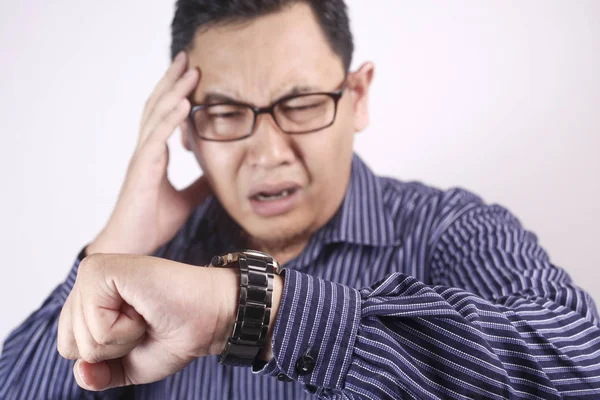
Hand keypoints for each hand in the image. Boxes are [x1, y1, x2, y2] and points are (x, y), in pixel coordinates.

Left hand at [56, 254, 283, 390]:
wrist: (209, 317)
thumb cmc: (176, 332)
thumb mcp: (129, 365)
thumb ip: (98, 374)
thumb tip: (82, 371)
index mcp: (90, 298)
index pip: (68, 348)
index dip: (106, 356)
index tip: (140, 331)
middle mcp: (87, 280)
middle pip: (70, 345)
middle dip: (113, 349)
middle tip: (144, 323)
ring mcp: (91, 271)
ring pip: (83, 338)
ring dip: (122, 339)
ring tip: (146, 314)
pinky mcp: (100, 270)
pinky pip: (95, 325)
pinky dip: (124, 330)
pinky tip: (144, 308)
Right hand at [88, 52, 208, 255]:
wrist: (131, 246)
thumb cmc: (151, 223)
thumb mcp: (185, 201)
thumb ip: (198, 186)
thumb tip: (215, 177)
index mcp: (154, 155)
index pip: (164, 116)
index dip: (176, 93)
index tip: (191, 74)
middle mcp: (146, 150)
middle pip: (158, 106)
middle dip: (172, 80)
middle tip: (187, 57)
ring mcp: (143, 158)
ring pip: (156, 115)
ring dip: (173, 91)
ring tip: (190, 70)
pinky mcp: (143, 170)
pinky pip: (156, 138)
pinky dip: (170, 119)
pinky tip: (183, 104)